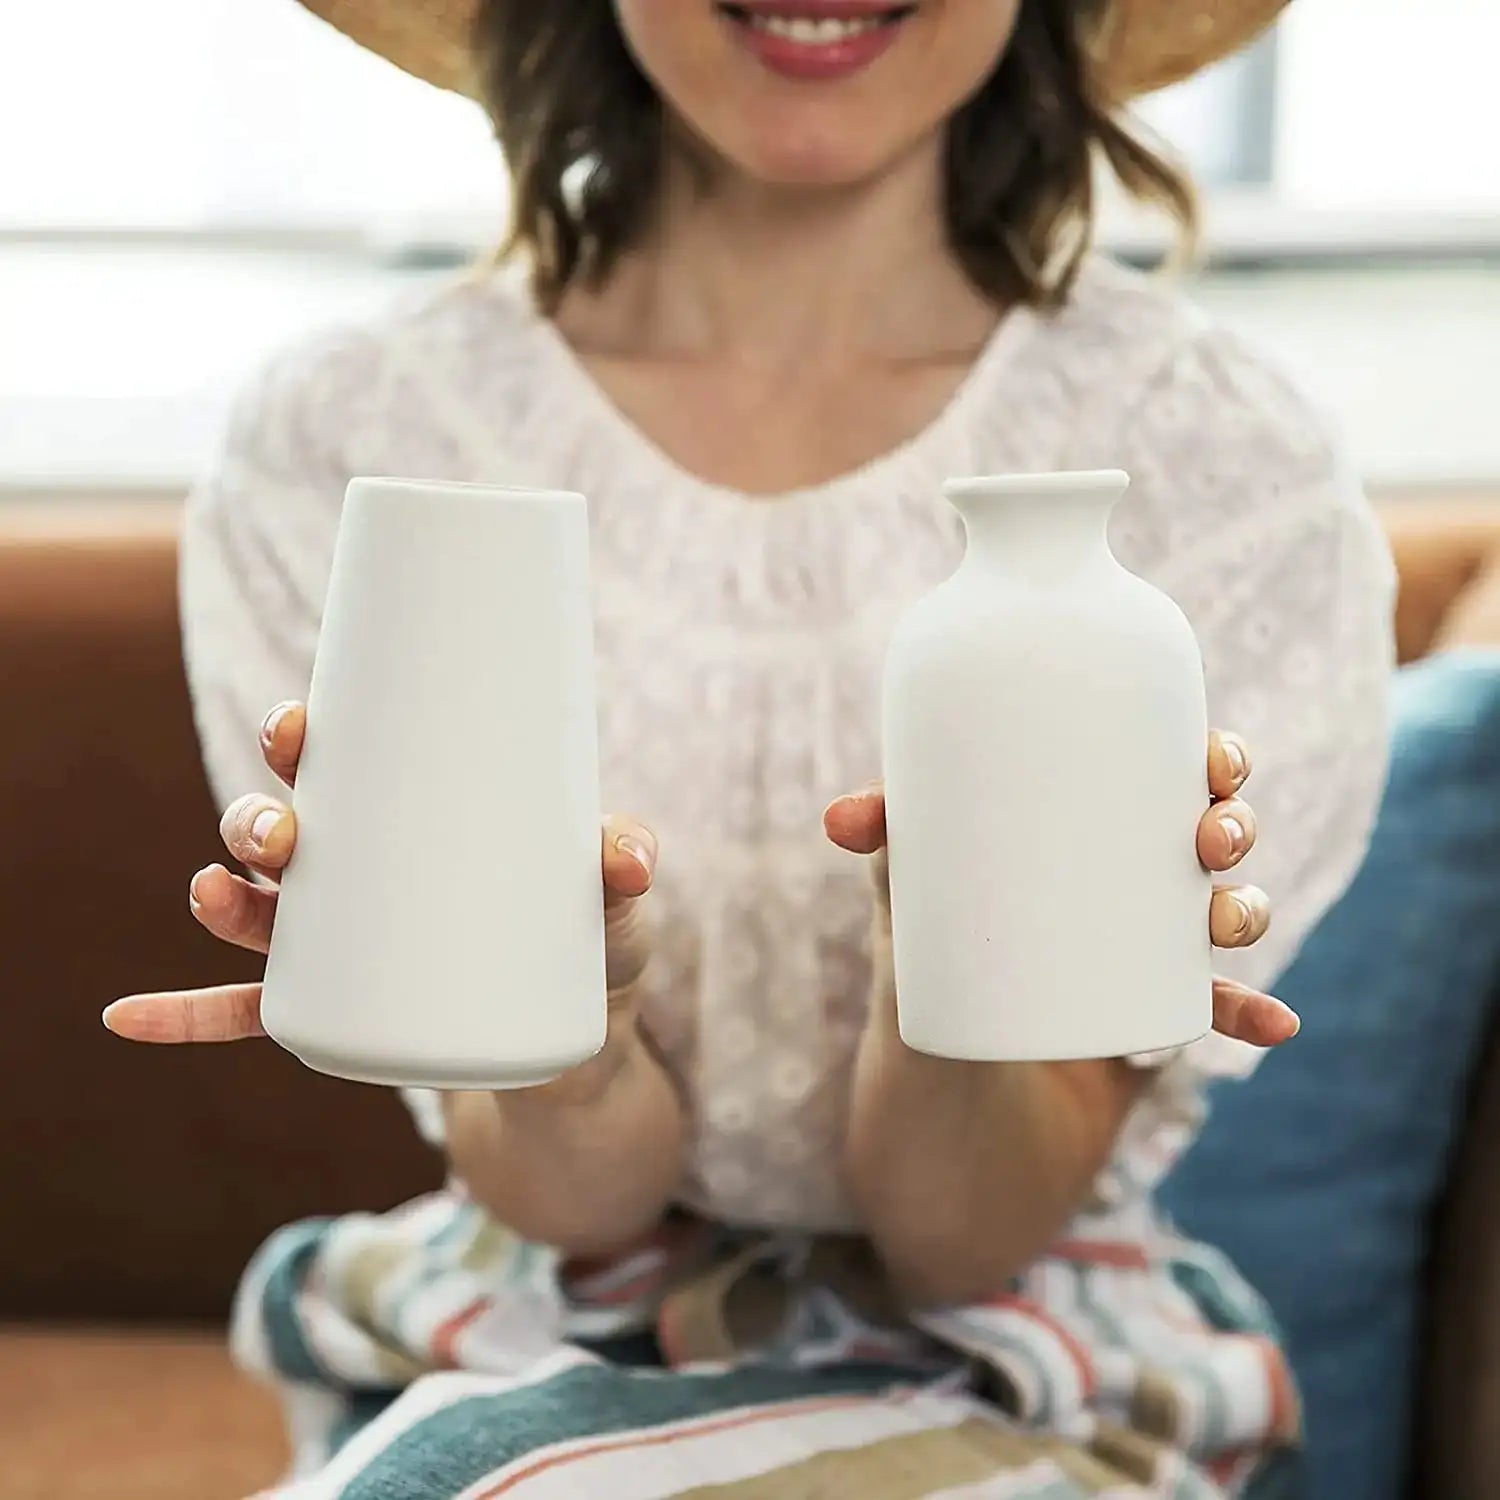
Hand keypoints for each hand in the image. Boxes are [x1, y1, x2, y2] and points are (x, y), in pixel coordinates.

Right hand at [104, 702, 659, 1076]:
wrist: (574, 1046)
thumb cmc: (589, 945)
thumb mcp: (613, 905)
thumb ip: (623, 868)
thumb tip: (626, 856)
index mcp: (412, 823)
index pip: (342, 765)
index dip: (300, 736)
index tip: (295, 726)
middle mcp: (362, 876)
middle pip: (286, 830)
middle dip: (259, 818)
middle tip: (278, 831)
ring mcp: (341, 948)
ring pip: (261, 911)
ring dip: (221, 897)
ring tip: (225, 896)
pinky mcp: (335, 1016)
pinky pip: (245, 1013)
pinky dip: (184, 1014)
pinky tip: (127, 1018)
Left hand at [823, 728, 1296, 1048]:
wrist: (943, 1084)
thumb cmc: (927, 960)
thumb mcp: (907, 903)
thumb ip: (884, 851)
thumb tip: (837, 819)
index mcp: (1087, 827)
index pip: (1165, 771)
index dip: (1211, 756)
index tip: (1212, 760)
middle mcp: (1129, 876)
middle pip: (1210, 830)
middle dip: (1233, 824)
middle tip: (1209, 840)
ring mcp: (1150, 946)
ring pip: (1225, 908)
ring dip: (1248, 906)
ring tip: (1224, 923)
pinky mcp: (1155, 1011)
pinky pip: (1217, 1007)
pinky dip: (1250, 1011)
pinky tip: (1276, 1024)